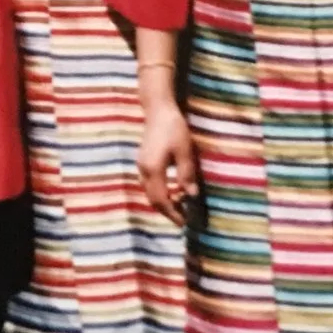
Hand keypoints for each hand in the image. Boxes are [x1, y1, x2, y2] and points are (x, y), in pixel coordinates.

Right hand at [137, 99, 197, 226]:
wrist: (158, 109)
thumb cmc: (173, 128)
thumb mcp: (184, 151)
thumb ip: (186, 174)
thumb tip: (191, 196)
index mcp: (154, 170)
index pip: (161, 199)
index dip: (172, 213)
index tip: (184, 223)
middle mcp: (143, 170)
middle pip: (153, 199)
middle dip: (166, 211)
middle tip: (182, 220)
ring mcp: (141, 166)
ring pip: (149, 192)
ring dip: (162, 203)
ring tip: (178, 207)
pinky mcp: (143, 162)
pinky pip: (148, 184)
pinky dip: (159, 193)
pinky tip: (171, 191)